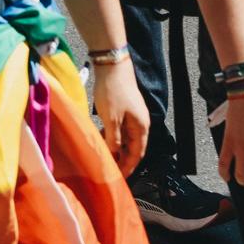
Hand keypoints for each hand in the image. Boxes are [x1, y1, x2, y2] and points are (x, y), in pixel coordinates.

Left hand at [90, 60, 148, 176]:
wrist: (112, 65)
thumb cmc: (112, 91)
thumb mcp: (111, 118)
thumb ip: (114, 139)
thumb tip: (115, 155)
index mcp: (141, 127)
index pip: (137, 154)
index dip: (128, 167)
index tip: (118, 178)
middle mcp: (140, 123)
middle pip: (133, 147)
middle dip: (122, 160)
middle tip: (110, 170)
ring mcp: (132, 115)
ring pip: (125, 138)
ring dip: (116, 148)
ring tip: (104, 156)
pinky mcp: (124, 108)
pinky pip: (120, 128)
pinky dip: (113, 136)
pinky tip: (102, 138)